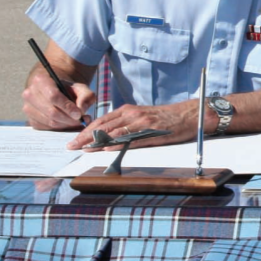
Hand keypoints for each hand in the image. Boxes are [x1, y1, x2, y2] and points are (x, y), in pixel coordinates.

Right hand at [23, 67, 95, 130]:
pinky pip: (47, 128)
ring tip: (78, 121)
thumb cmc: (67, 89)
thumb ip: (86, 96)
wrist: (54, 90)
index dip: (67, 107)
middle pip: (51, 111)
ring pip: (49, 122)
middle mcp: (30, 93)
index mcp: (40, 80)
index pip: (53, 96)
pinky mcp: (30, 120)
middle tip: (82, 120)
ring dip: (66, 125)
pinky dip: (60, 128)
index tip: (79, 114)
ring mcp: (28, 107)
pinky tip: (68, 123)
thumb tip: (82, 110)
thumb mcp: (80, 88)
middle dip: (69, 119)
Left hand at [65, 98, 206, 150]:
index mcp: (128, 110)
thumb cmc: (164, 117)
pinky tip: (106, 148)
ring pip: (114, 132)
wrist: (188, 115)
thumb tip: (108, 136)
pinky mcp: (151, 131)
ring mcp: (141, 122)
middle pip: (104, 126)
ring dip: (96, 141)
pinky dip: (117, 143)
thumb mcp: (141, 116)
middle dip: (85, 137)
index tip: (74, 140)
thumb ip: (125, 123)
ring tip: (83, 149)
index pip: (101, 120)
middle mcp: (132, 114)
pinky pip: (131, 138)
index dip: (85, 130)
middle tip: (72, 146)